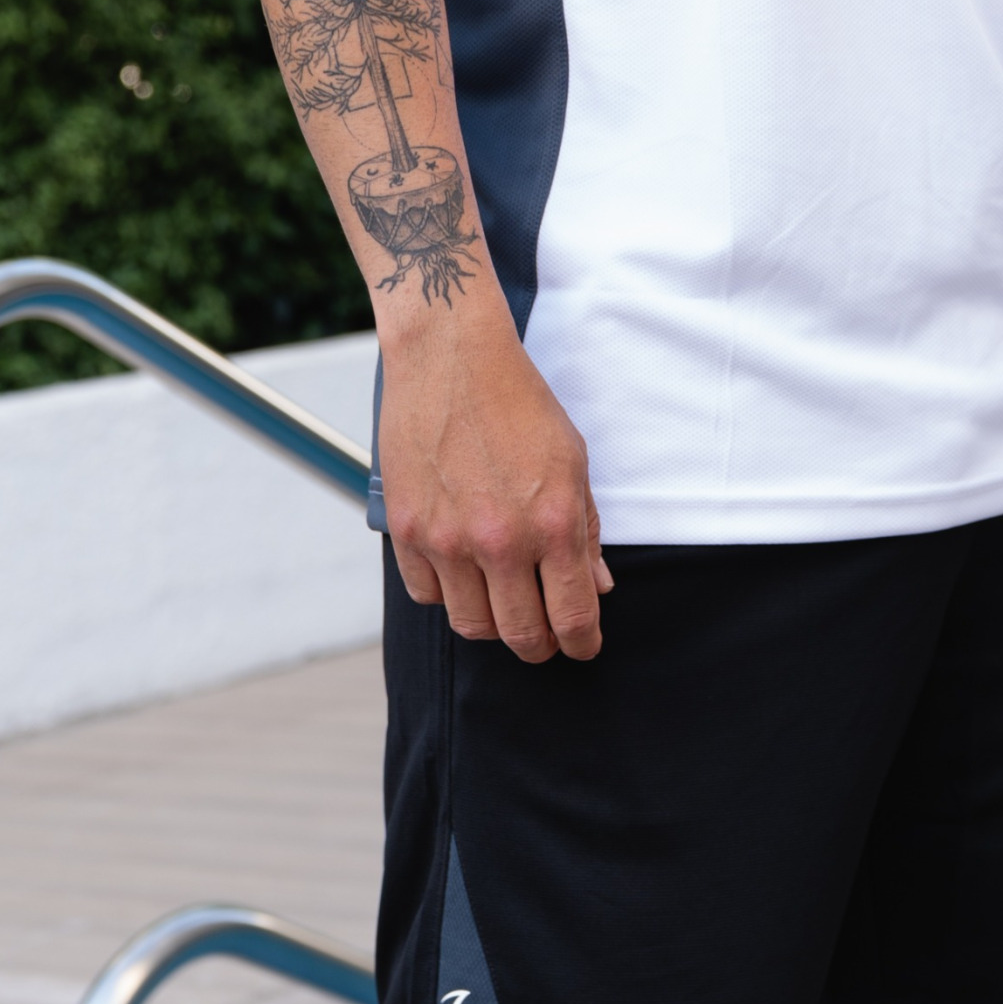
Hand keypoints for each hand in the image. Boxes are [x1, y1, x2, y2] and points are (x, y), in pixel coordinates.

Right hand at [377, 304, 614, 660]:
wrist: (452, 356)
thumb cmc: (518, 401)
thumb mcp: (572, 459)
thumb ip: (586, 529)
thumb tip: (596, 587)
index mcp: (553, 523)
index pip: (573, 617)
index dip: (582, 644)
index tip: (582, 647)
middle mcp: (500, 541)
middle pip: (521, 635)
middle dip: (540, 646)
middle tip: (546, 637)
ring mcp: (447, 539)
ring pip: (471, 624)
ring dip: (493, 623)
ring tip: (504, 602)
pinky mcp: (407, 531)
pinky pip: (428, 594)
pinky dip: (448, 593)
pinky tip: (462, 571)